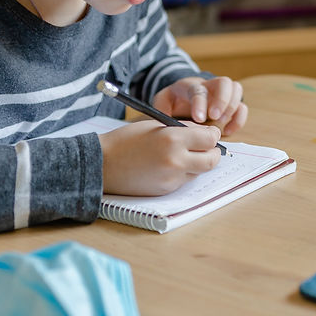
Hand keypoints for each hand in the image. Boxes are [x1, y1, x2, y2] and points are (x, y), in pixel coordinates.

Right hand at [99, 120, 221, 195]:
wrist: (103, 164)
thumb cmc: (126, 140)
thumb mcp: (156, 124)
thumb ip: (182, 129)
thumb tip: (204, 133)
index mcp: (173, 138)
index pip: (210, 139)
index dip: (211, 135)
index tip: (208, 134)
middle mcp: (176, 160)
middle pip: (212, 160)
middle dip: (212, 153)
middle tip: (205, 147)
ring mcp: (172, 178)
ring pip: (199, 172)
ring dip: (197, 163)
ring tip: (182, 155)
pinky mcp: (166, 190)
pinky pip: (184, 180)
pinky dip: (183, 173)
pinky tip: (168, 165)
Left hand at [153, 76, 247, 135]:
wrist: (179, 98)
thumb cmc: (171, 104)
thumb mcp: (161, 105)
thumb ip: (163, 112)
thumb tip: (169, 125)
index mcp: (189, 86)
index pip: (198, 89)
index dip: (200, 103)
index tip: (199, 119)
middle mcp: (208, 86)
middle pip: (224, 83)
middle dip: (222, 101)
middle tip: (216, 118)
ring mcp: (221, 93)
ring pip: (236, 90)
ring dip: (232, 108)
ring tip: (222, 125)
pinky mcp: (230, 104)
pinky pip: (242, 107)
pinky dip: (238, 119)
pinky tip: (227, 131)